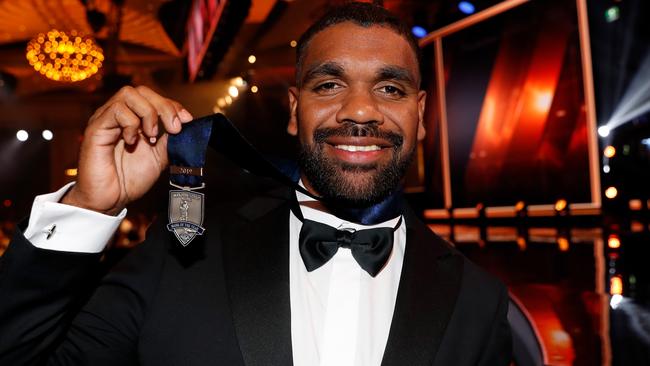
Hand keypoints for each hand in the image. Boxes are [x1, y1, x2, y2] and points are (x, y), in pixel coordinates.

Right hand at [61, 86, 193, 214]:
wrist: (110, 200)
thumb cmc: (130, 179)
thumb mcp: (159, 157)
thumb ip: (170, 139)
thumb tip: (187, 126)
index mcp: (133, 119)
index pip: (153, 97)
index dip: (172, 105)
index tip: (187, 120)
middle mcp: (118, 115)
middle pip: (141, 90)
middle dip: (164, 106)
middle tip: (174, 128)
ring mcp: (106, 120)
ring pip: (128, 94)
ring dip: (148, 113)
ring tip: (152, 136)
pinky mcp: (96, 129)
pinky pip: (115, 111)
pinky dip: (131, 124)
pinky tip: (132, 142)